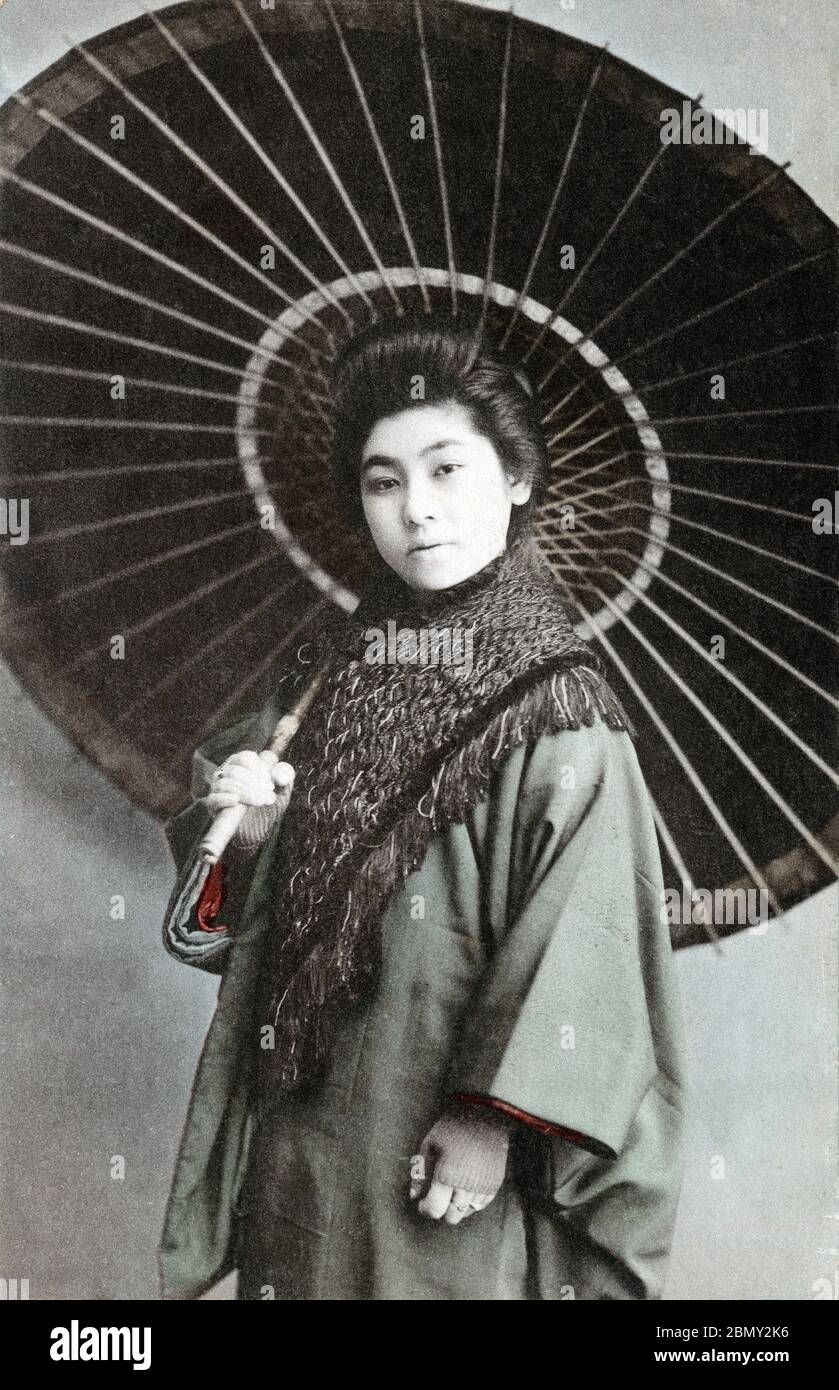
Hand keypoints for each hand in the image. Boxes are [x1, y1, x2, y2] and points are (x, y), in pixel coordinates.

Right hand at [203, 749, 294, 814]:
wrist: (258, 830)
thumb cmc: (268, 805)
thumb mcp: (282, 789)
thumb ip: (286, 775)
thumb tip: (277, 775)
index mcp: (241, 764)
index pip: (244, 758)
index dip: (258, 768)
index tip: (269, 781)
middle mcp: (226, 773)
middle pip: (235, 771)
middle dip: (254, 783)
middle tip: (269, 793)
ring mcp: (217, 789)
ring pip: (224, 783)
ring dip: (245, 792)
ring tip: (260, 801)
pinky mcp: (213, 806)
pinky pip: (213, 799)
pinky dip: (224, 798)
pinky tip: (236, 801)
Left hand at [408, 1102, 512, 1225]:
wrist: (485, 1114)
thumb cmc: (453, 1127)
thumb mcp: (429, 1145)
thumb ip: (420, 1173)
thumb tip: (414, 1196)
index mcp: (446, 1177)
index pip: (434, 1209)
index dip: (425, 1209)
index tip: (422, 1203)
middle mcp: (466, 1187)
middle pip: (451, 1217)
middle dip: (441, 1210)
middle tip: (437, 1197)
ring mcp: (483, 1187)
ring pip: (467, 1212)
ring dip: (456, 1206)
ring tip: (451, 1191)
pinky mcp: (495, 1183)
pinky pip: (482, 1204)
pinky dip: (472, 1202)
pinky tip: (465, 1189)